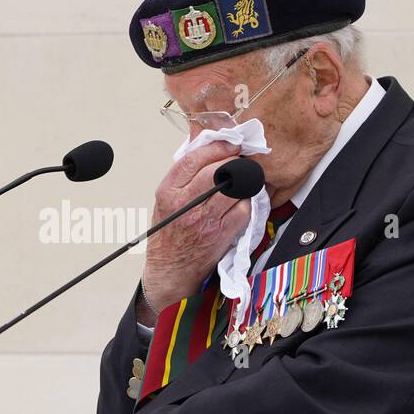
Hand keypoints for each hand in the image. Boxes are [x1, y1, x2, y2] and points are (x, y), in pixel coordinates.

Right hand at [140, 141, 252, 321]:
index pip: (193, 159)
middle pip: (216, 171)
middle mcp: (185, 204)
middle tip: (239, 160)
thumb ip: (183, 176)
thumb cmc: (168, 233)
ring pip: (233, 188)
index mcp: (168, 191)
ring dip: (243, 182)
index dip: (216, 148)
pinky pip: (243, 210)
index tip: (229, 144)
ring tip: (242, 181)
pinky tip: (241, 202)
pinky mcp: (222, 234)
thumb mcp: (166, 200)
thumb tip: (205, 149)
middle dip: (232, 161)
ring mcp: (205, 220)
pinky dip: (246, 203)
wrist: (171, 269)